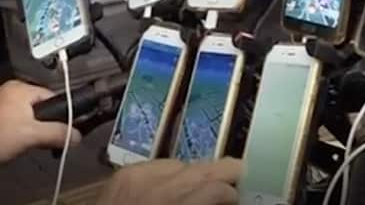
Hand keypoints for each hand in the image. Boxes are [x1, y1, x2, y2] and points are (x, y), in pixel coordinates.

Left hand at [0, 80, 79, 171]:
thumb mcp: (32, 135)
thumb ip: (58, 133)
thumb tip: (77, 136)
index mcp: (20, 88)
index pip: (53, 96)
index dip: (62, 114)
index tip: (68, 130)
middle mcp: (12, 92)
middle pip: (43, 107)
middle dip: (49, 125)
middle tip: (52, 141)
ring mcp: (3, 105)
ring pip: (32, 116)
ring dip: (37, 131)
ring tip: (37, 144)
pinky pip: (20, 123)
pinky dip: (25, 133)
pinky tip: (24, 145)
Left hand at [97, 158, 241, 204]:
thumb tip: (223, 201)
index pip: (215, 190)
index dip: (232, 194)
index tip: (238, 200)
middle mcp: (158, 188)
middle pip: (202, 169)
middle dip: (224, 173)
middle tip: (240, 176)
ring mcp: (139, 176)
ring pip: (183, 163)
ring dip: (197, 172)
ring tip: (207, 181)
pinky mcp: (125, 173)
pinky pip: (158, 164)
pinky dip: (172, 172)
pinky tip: (175, 183)